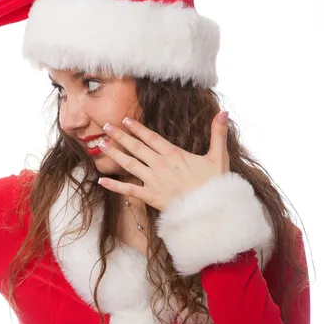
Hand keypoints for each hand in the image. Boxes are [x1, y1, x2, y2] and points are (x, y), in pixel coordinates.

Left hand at [97, 111, 230, 211]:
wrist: (212, 211)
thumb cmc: (216, 185)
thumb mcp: (219, 156)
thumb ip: (218, 133)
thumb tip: (223, 112)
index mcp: (174, 154)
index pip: (151, 137)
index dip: (137, 128)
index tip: (125, 120)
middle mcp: (160, 165)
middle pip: (136, 147)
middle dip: (119, 136)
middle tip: (105, 126)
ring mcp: (154, 181)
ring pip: (129, 164)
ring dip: (114, 154)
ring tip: (100, 144)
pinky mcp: (151, 197)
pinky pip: (129, 190)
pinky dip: (114, 186)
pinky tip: (101, 180)